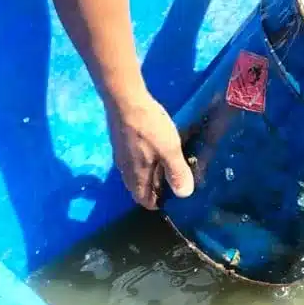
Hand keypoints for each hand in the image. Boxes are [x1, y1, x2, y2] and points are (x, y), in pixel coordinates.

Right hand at [106, 88, 193, 209]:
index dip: (157, 203)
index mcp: (136, 175)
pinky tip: (154, 152)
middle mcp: (125, 169)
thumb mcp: (169, 149)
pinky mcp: (120, 142)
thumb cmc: (149, 127)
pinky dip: (144, 163)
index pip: (143, 200)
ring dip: (148, 176)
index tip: (172, 200)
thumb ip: (177, 171)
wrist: (125, 101)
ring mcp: (120, 155)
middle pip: (138, 188)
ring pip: (134, 174)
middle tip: (172, 184)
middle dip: (153, 190)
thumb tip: (184, 195)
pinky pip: (132, 161)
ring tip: (166, 169)